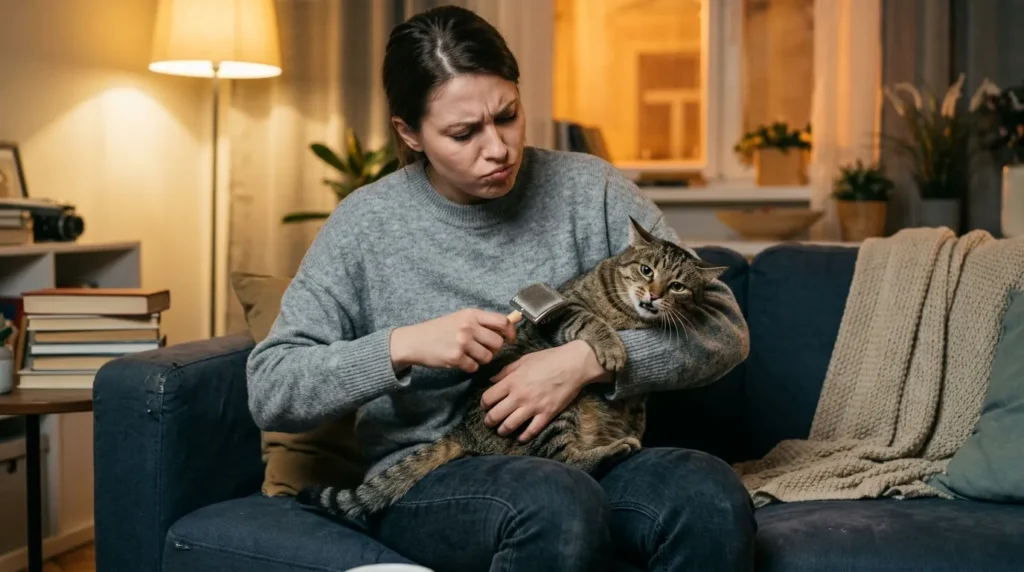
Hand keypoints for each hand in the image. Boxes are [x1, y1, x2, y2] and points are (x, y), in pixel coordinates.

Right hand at [390, 308, 515, 372]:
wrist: (414, 341)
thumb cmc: (439, 329)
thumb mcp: (460, 318)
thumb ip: (482, 322)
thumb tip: (508, 327)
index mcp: (471, 314)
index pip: (502, 321)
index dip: (510, 332)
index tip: (510, 339)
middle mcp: (468, 327)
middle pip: (498, 342)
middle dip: (493, 349)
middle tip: (483, 348)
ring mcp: (462, 342)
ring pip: (488, 357)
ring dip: (482, 359)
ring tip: (469, 354)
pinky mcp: (456, 358)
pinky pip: (475, 367)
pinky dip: (469, 366)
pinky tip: (459, 360)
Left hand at [480, 340, 611, 441]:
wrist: (574, 364)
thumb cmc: (549, 359)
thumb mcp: (524, 360)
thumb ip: (506, 371)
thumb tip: (491, 380)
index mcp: (512, 381)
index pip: (488, 398)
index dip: (484, 404)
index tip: (485, 405)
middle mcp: (519, 396)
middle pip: (495, 415)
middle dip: (489, 421)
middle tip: (489, 422)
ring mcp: (533, 407)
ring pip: (509, 425)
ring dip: (502, 431)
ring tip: (501, 431)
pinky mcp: (547, 414)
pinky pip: (531, 431)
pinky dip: (523, 437)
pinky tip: (520, 438)